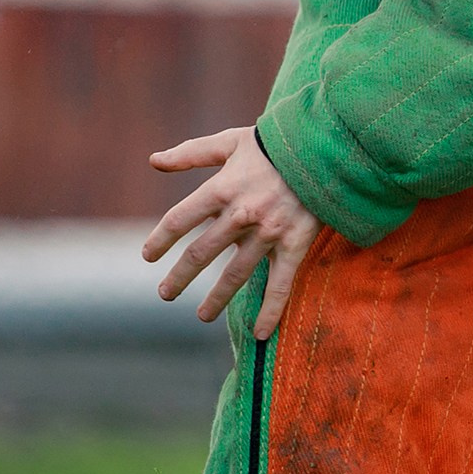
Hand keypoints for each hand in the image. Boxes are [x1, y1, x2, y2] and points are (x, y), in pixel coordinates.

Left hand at [143, 126, 321, 339]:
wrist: (324, 147)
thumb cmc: (275, 142)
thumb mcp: (230, 141)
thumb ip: (191, 153)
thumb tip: (153, 161)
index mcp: (221, 188)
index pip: (179, 220)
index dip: (160, 240)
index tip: (148, 257)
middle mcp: (240, 214)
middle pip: (201, 252)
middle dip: (180, 276)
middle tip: (165, 294)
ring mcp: (268, 232)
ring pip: (235, 274)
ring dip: (216, 298)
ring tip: (201, 315)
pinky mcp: (294, 244)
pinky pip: (281, 283)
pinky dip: (271, 310)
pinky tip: (260, 333)